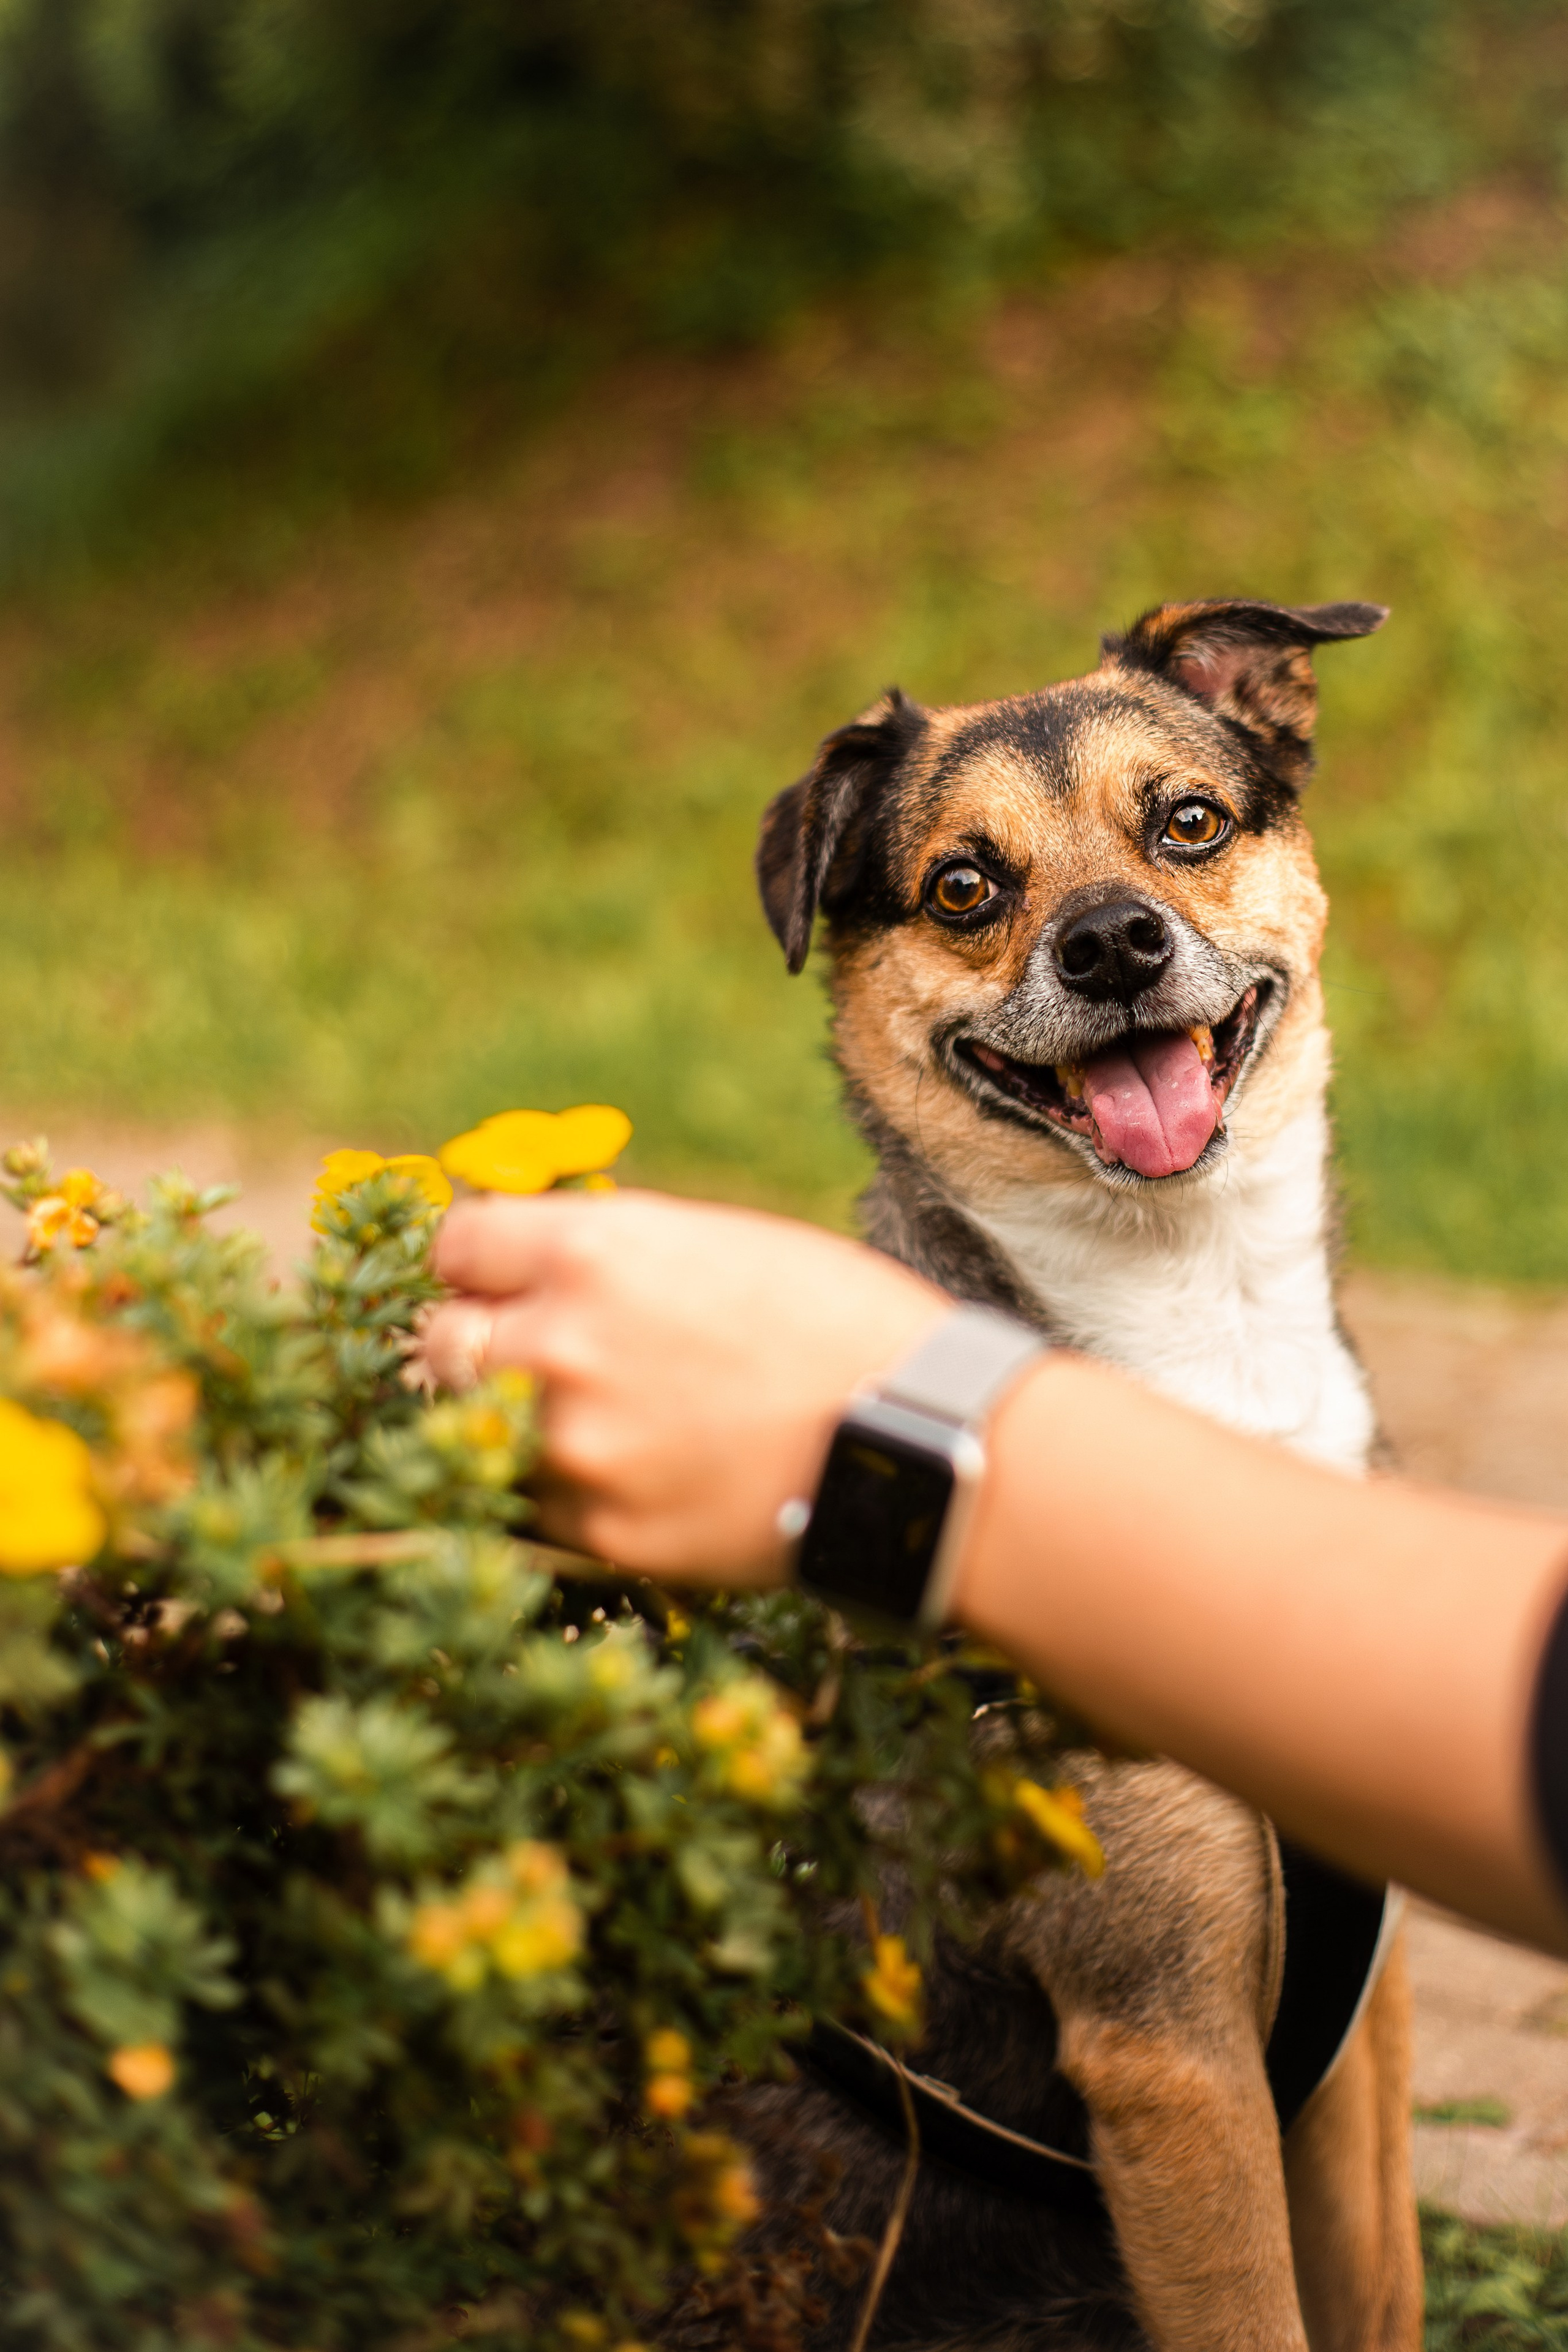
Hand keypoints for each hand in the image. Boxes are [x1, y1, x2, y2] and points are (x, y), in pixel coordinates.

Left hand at [425, 1190, 947, 1578]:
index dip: (477, 1264)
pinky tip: (634, 1478)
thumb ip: (610, 1252)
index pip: (456, 1245)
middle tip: (532, 1359)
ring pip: (475, 1435)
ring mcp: (574, 1447)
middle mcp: (560, 1344)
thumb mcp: (716, 1242)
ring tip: (594, 1423)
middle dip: (477, 1346)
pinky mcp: (601, 1533)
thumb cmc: (836, 1320)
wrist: (919, 1438)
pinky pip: (535, 1511)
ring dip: (514, 1427)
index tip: (497, 1280)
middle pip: (438, 1343)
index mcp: (591, 1250)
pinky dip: (566, 1496)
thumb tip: (532, 1262)